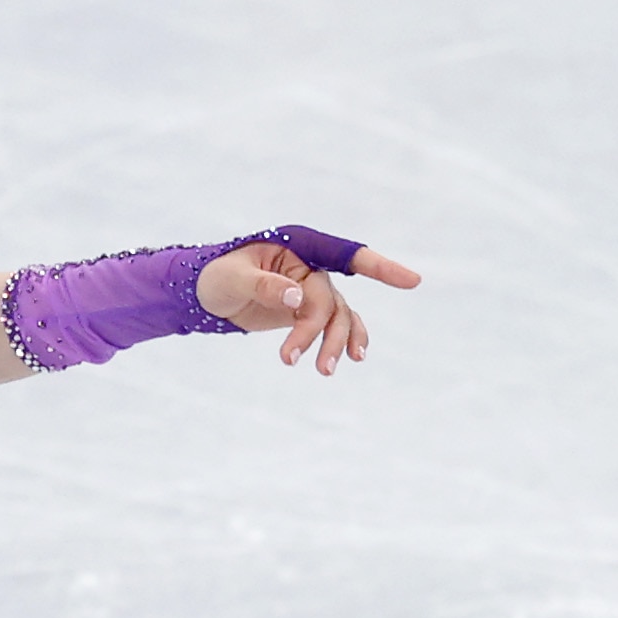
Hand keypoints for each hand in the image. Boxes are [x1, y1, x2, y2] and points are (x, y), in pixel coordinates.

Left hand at [197, 239, 423, 374]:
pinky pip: (335, 323)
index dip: (380, 267)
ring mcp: (312, 287)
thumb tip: (297, 299)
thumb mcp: (233, 278)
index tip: (412, 282)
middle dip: (319, 332)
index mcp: (297, 246)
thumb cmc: (216, 276)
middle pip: (330, 300)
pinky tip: (350, 359)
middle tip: (298, 361)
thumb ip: (265, 286)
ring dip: (335, 343)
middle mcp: (311, 264)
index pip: (344, 255)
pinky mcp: (309, 309)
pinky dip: (343, 340)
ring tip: (323, 371)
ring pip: (337, 316)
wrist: (205, 293)